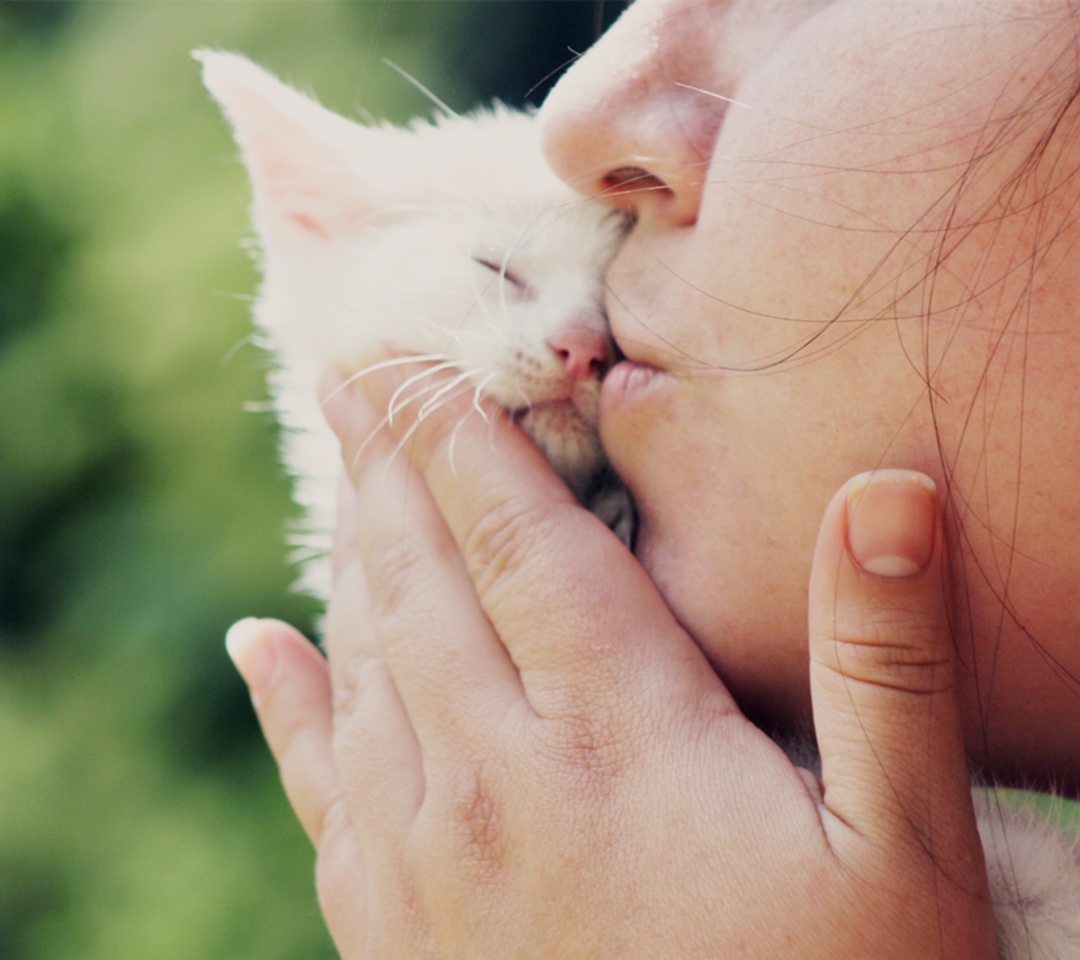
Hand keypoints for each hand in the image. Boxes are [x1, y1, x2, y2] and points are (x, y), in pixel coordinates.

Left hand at [225, 365, 997, 957]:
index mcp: (617, 734)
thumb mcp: (905, 847)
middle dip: (387, 466)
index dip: (459, 439)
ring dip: (348, 554)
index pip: (516, 541)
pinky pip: (318, 783)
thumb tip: (885, 493)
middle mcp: (496, 776)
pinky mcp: (392, 929)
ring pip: (364, 659)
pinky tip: (260, 648)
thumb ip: (884, 663)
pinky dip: (288, 699)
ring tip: (340, 477)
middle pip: (420, 580)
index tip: (411, 363)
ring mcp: (428, 856)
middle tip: (353, 382)